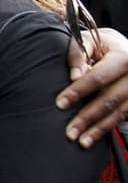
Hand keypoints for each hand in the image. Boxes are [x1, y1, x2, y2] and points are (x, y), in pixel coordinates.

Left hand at [57, 28, 127, 147]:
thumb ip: (78, 54)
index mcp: (123, 57)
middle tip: (69, 132)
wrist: (125, 50)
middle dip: (87, 117)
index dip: (78, 91)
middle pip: (109, 99)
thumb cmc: (102, 45)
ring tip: (81, 141)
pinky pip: (123, 117)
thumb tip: (74, 76)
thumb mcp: (89, 40)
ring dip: (99, 129)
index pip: (98, 77)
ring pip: (119, 112)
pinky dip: (107, 128)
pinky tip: (93, 137)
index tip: (60, 104)